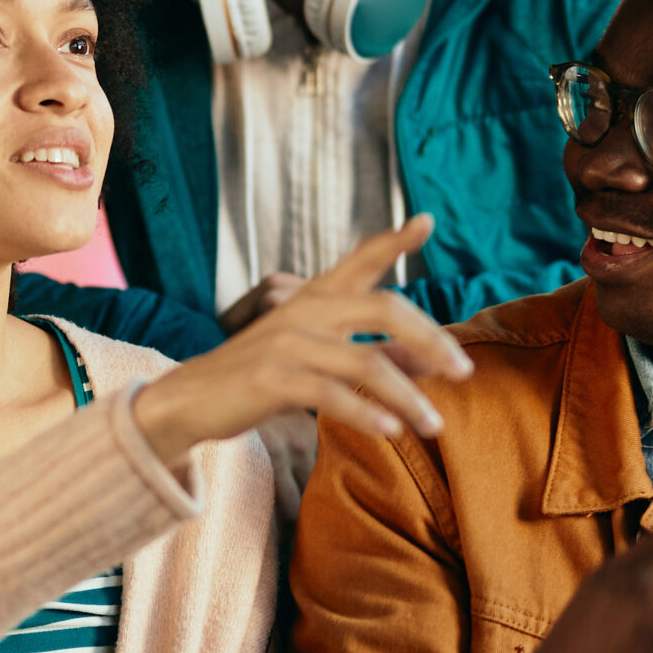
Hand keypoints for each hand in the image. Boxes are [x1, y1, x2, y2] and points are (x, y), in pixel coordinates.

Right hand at [132, 216, 473, 473]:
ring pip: (367, 362)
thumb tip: (433, 362)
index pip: (360, 261)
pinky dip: (367, 414)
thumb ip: (374, 354)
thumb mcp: (319, 359)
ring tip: (435, 426)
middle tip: (465, 372)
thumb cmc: (260, 379)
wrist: (188, 401)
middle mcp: (304, 311)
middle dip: (432, 340)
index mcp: (314, 298)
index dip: (394, 240)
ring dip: (409, 397)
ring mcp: (287, 343)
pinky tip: (392, 431)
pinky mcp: (271, 379)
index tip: (426, 221)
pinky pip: (332, 396)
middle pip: (385, 310)